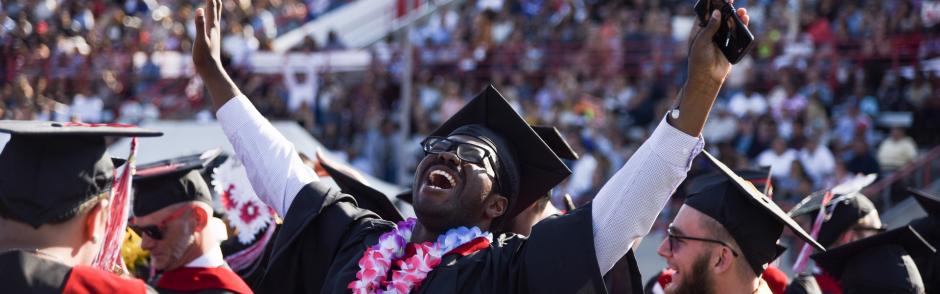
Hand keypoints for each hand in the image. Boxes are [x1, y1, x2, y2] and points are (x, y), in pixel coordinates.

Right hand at [193, 0, 221, 76]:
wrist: (210, 70)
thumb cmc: (204, 56)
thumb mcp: (200, 39)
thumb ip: (199, 24)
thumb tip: (199, 9)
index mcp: (212, 26)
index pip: (212, 6)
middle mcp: (215, 28)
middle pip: (216, 9)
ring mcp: (214, 33)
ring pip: (216, 16)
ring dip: (214, 6)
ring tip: (214, 0)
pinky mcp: (212, 38)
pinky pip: (212, 23)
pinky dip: (211, 16)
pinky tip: (210, 18)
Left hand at [667, 4, 749, 136]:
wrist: (707, 78)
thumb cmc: (699, 60)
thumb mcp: (702, 41)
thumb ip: (710, 27)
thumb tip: (717, 13)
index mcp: (700, 30)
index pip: (706, 13)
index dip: (712, 5)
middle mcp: (711, 32)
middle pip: (720, 16)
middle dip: (726, 9)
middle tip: (732, 2)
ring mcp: (721, 38)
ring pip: (731, 24)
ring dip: (737, 16)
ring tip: (742, 11)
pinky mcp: (730, 45)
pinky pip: (738, 33)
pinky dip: (742, 26)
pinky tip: (745, 20)